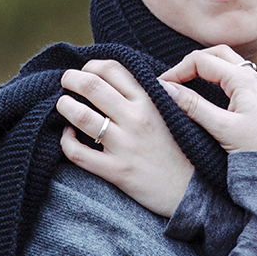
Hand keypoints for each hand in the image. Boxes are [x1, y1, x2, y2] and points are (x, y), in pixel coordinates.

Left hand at [56, 59, 193, 217]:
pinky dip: (66, 142)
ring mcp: (125, 146)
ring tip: (63, 104)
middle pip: (92, 86)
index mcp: (150, 101)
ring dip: (65, 106)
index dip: (92, 65)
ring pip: (82, 117)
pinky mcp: (117, 171)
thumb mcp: (173, 113)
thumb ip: (152, 94)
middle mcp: (136, 119)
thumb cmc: (182, 148)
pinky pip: (79, 154)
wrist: (193, 190)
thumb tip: (123, 77)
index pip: (113, 70)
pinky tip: (68, 136)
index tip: (86, 70)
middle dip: (71, 79)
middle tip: (66, 80)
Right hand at [160, 46, 256, 156]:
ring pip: (230, 63)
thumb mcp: (223, 129)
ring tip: (189, 85)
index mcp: (241, 79)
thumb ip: (194, 107)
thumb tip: (167, 89)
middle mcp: (253, 76)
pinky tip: (215, 96)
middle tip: (174, 81)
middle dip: (192, 62)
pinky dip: (221, 78)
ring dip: (208, 68)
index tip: (161, 87)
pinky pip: (239, 76)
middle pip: (216, 53)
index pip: (200, 60)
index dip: (177, 70)